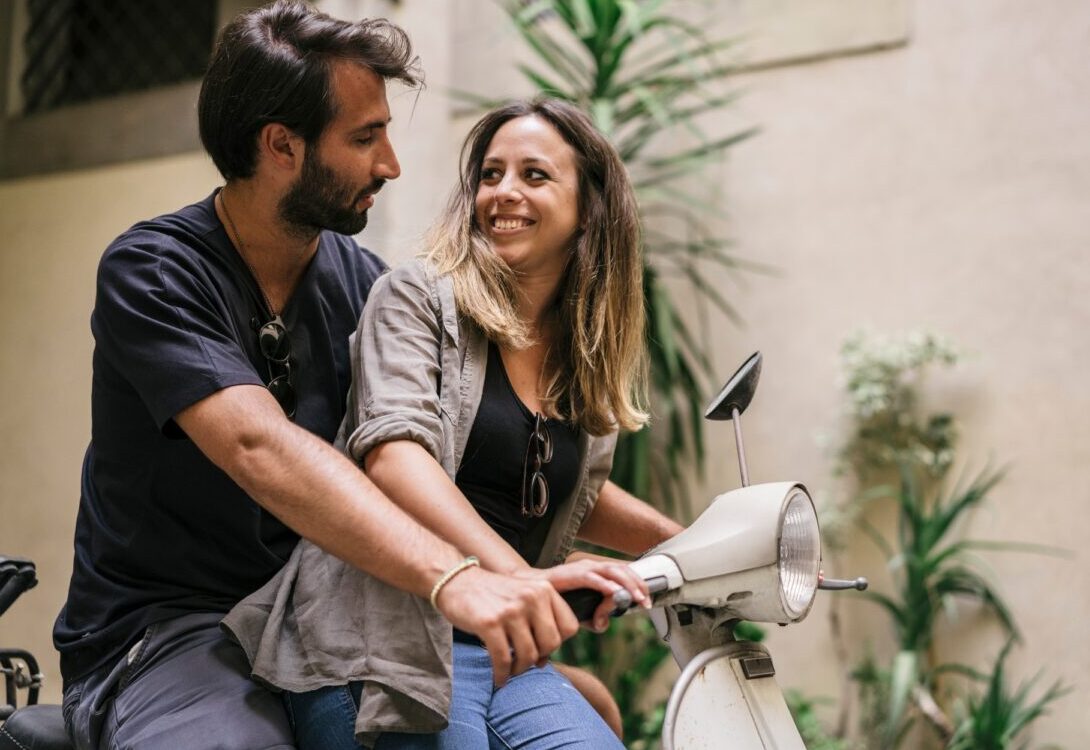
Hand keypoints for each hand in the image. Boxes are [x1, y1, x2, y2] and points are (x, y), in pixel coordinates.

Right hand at [432, 566, 577, 685]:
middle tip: (524, 662)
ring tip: (511, 670)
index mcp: (544, 589)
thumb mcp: (523, 596)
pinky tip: (499, 678)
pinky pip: (503, 660)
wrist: (457, 581)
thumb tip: (544, 662)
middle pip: (551, 644)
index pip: (569, 627)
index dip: (558, 643)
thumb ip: (540, 621)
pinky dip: (502, 674)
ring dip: (519, 669)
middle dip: (539, 658)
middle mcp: (531, 597)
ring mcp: (511, 610)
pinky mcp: (490, 623)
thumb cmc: (492, 595)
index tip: (542, 649)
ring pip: (528, 655)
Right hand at [533, 557, 650, 631]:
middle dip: (638, 585)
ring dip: (627, 585)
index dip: (638, 584)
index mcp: (595, 572)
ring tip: (636, 598)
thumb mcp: (579, 611)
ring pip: (611, 572)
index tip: (646, 600)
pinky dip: (605, 585)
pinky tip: (614, 593)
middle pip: (622, 570)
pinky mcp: (570, 575)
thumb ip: (592, 618)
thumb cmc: (553, 599)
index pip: (623, 572)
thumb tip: (603, 625)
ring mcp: (581, 569)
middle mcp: (590, 567)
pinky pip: (592, 578)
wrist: (528, 590)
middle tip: (646, 601)